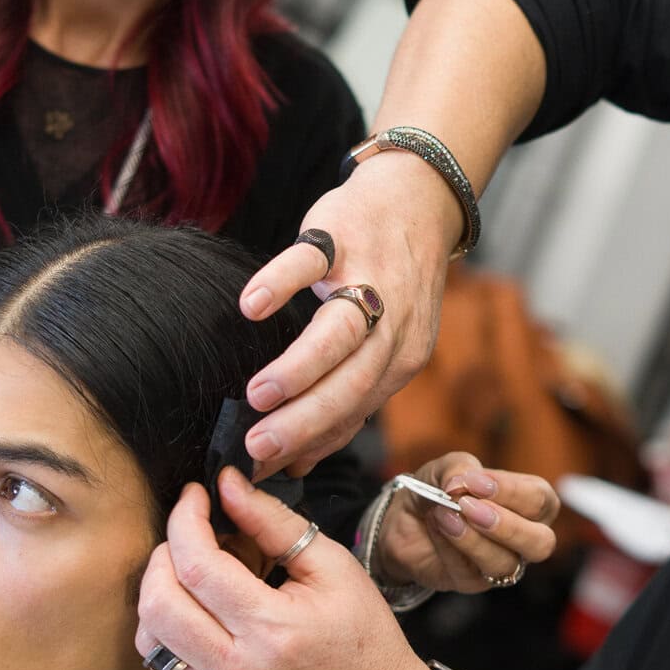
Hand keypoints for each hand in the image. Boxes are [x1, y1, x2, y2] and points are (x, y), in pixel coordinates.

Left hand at [135, 469, 436, 669]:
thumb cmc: (363, 640)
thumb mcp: (333, 568)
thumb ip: (275, 523)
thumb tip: (227, 485)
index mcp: (274, 630)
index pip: (198, 565)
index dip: (184, 521)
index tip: (194, 498)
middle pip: (158, 604)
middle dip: (162, 556)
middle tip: (189, 538)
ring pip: (149, 640)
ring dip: (161, 597)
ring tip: (198, 582)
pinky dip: (170, 637)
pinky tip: (201, 621)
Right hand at [236, 155, 463, 477]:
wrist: (419, 198)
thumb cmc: (392, 282)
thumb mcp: (386, 344)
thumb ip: (348, 401)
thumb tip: (298, 465)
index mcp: (402, 357)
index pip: (358, 412)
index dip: (313, 444)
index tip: (265, 470)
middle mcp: (394, 323)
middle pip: (353, 383)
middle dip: (305, 421)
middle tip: (257, 447)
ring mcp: (369, 277)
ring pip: (340, 333)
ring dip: (300, 367)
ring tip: (257, 395)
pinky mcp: (342, 234)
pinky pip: (309, 261)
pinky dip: (281, 284)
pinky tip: (251, 307)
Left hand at [376, 453, 560, 593]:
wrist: (405, 518)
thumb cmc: (439, 489)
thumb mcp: (447, 468)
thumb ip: (459, 468)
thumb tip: (460, 484)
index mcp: (531, 503)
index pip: (540, 500)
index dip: (511, 491)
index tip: (475, 481)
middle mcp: (524, 538)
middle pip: (541, 542)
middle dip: (508, 526)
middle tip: (469, 507)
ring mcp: (501, 563)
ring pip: (504, 563)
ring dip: (472, 538)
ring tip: (444, 515)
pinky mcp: (472, 582)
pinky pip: (468, 572)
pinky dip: (448, 546)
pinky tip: (435, 525)